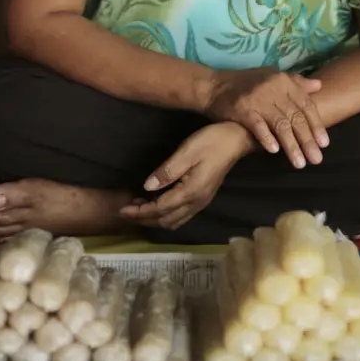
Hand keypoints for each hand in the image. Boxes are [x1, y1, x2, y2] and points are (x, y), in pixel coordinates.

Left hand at [119, 122, 252, 231]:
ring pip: (174, 221)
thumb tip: (147, 187)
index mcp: (191, 192)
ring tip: (138, 208)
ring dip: (154, 219)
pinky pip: (181, 215)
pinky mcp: (203, 197)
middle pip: (165, 220)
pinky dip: (165, 215)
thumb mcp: (187, 152)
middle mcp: (196, 202)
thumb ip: (167, 171)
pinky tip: (157, 204)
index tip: (122, 209)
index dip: (140, 211)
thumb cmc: (212, 142)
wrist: (237, 139)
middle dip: (144, 219)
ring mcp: (202, 202)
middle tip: (125, 212)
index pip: (160, 209)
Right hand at [202, 68, 327, 167]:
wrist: (214, 86)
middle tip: (316, 159)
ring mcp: (257, 98)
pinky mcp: (242, 108)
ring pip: (280, 124)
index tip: (325, 144)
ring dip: (291, 145)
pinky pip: (258, 125)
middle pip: (295, 117)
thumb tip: (319, 86)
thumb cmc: (246, 83)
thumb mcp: (272, 77)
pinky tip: (274, 151)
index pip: (305, 105)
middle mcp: (273, 88)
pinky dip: (267, 138)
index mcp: (283, 81)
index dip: (316, 125)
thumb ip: (295, 83)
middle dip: (307, 140)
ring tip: (299, 163)